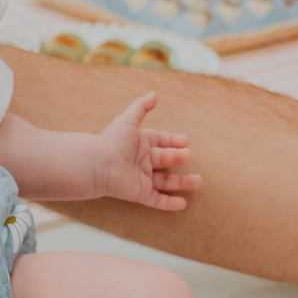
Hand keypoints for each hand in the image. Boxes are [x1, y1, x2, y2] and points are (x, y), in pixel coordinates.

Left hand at [97, 92, 200, 210]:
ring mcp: (141, 178)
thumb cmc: (113, 141)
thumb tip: (154, 93)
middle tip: (189, 155)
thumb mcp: (128, 120)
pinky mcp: (140, 193)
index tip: (186, 141)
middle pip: (165, 160)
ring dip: (181, 182)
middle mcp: (141, 161)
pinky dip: (170, 203)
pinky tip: (183, 204)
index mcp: (139, 143)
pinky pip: (157, 200)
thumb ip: (141, 107)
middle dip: (178, 158)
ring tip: (198, 181)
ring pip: (165, 181)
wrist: (100, 165)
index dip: (173, 141)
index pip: (160, 141)